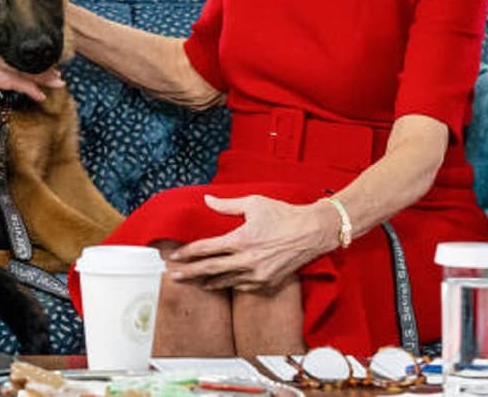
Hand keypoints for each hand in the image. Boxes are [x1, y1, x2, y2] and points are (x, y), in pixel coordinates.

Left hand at [0, 24, 64, 124]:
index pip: (8, 80)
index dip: (27, 87)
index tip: (41, 94)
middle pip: (18, 68)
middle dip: (40, 75)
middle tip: (60, 82)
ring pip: (16, 61)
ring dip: (36, 67)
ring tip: (55, 74)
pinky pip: (8, 56)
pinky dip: (23, 62)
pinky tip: (32, 66)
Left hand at [167, 194, 338, 291]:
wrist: (314, 232)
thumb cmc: (283, 214)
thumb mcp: (253, 203)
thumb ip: (226, 205)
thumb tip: (206, 199)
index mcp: (240, 240)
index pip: (206, 249)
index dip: (187, 253)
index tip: (173, 257)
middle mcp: (247, 260)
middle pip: (210, 269)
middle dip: (189, 273)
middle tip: (173, 276)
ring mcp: (258, 275)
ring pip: (226, 282)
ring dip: (207, 282)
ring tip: (194, 283)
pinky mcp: (269, 284)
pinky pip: (244, 287)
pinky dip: (231, 284)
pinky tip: (222, 283)